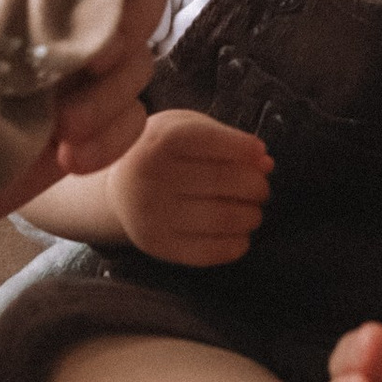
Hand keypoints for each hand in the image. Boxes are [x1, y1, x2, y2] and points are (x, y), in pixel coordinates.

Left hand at [0, 0, 166, 280]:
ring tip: (61, 124)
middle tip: (87, 59)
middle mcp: (59, 11)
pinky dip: (110, 136)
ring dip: (110, 92)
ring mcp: (71, 72)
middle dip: (125, 24)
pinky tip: (67, 153)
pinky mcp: (81, 128)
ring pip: (140, 59)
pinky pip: (131, 120)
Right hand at [108, 106, 272, 265]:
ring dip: (251, 216)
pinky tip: (239, 234)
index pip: (213, 142)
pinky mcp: (158, 244)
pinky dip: (237, 244)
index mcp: (160, 141)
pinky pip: (209, 252)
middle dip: (256, 185)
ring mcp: (153, 214)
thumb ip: (226, 140)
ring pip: (223, 218)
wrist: (115, 190)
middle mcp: (152, 177)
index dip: (245, 148)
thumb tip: (265, 163)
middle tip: (260, 187)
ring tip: (252, 211)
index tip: (260, 153)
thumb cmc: (161, 153)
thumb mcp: (185, 129)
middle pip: (225, 181)